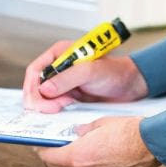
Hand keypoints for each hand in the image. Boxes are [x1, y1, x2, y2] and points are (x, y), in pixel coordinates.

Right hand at [22, 42, 148, 112]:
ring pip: (43, 99)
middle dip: (40, 100)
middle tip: (53, 109)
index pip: (35, 71)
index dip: (33, 87)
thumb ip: (67, 79)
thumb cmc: (115, 72)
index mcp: (59, 54)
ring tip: (65, 107)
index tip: (41, 101)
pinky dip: (55, 112)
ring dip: (49, 106)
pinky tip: (65, 112)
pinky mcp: (68, 97)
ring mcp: (62, 84)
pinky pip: (53, 106)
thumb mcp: (91, 71)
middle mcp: (58, 69)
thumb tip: (44, 89)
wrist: (132, 86)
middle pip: (35, 87)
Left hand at [39, 117, 158, 166]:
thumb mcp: (99, 123)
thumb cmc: (129, 132)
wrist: (153, 143)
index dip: (41, 150)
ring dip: (72, 160)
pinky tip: (95, 152)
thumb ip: (83, 130)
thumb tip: (77, 132)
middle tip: (53, 145)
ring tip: (76, 146)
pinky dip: (89, 164)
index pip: (48, 158)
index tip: (38, 144)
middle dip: (53, 156)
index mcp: (78, 157)